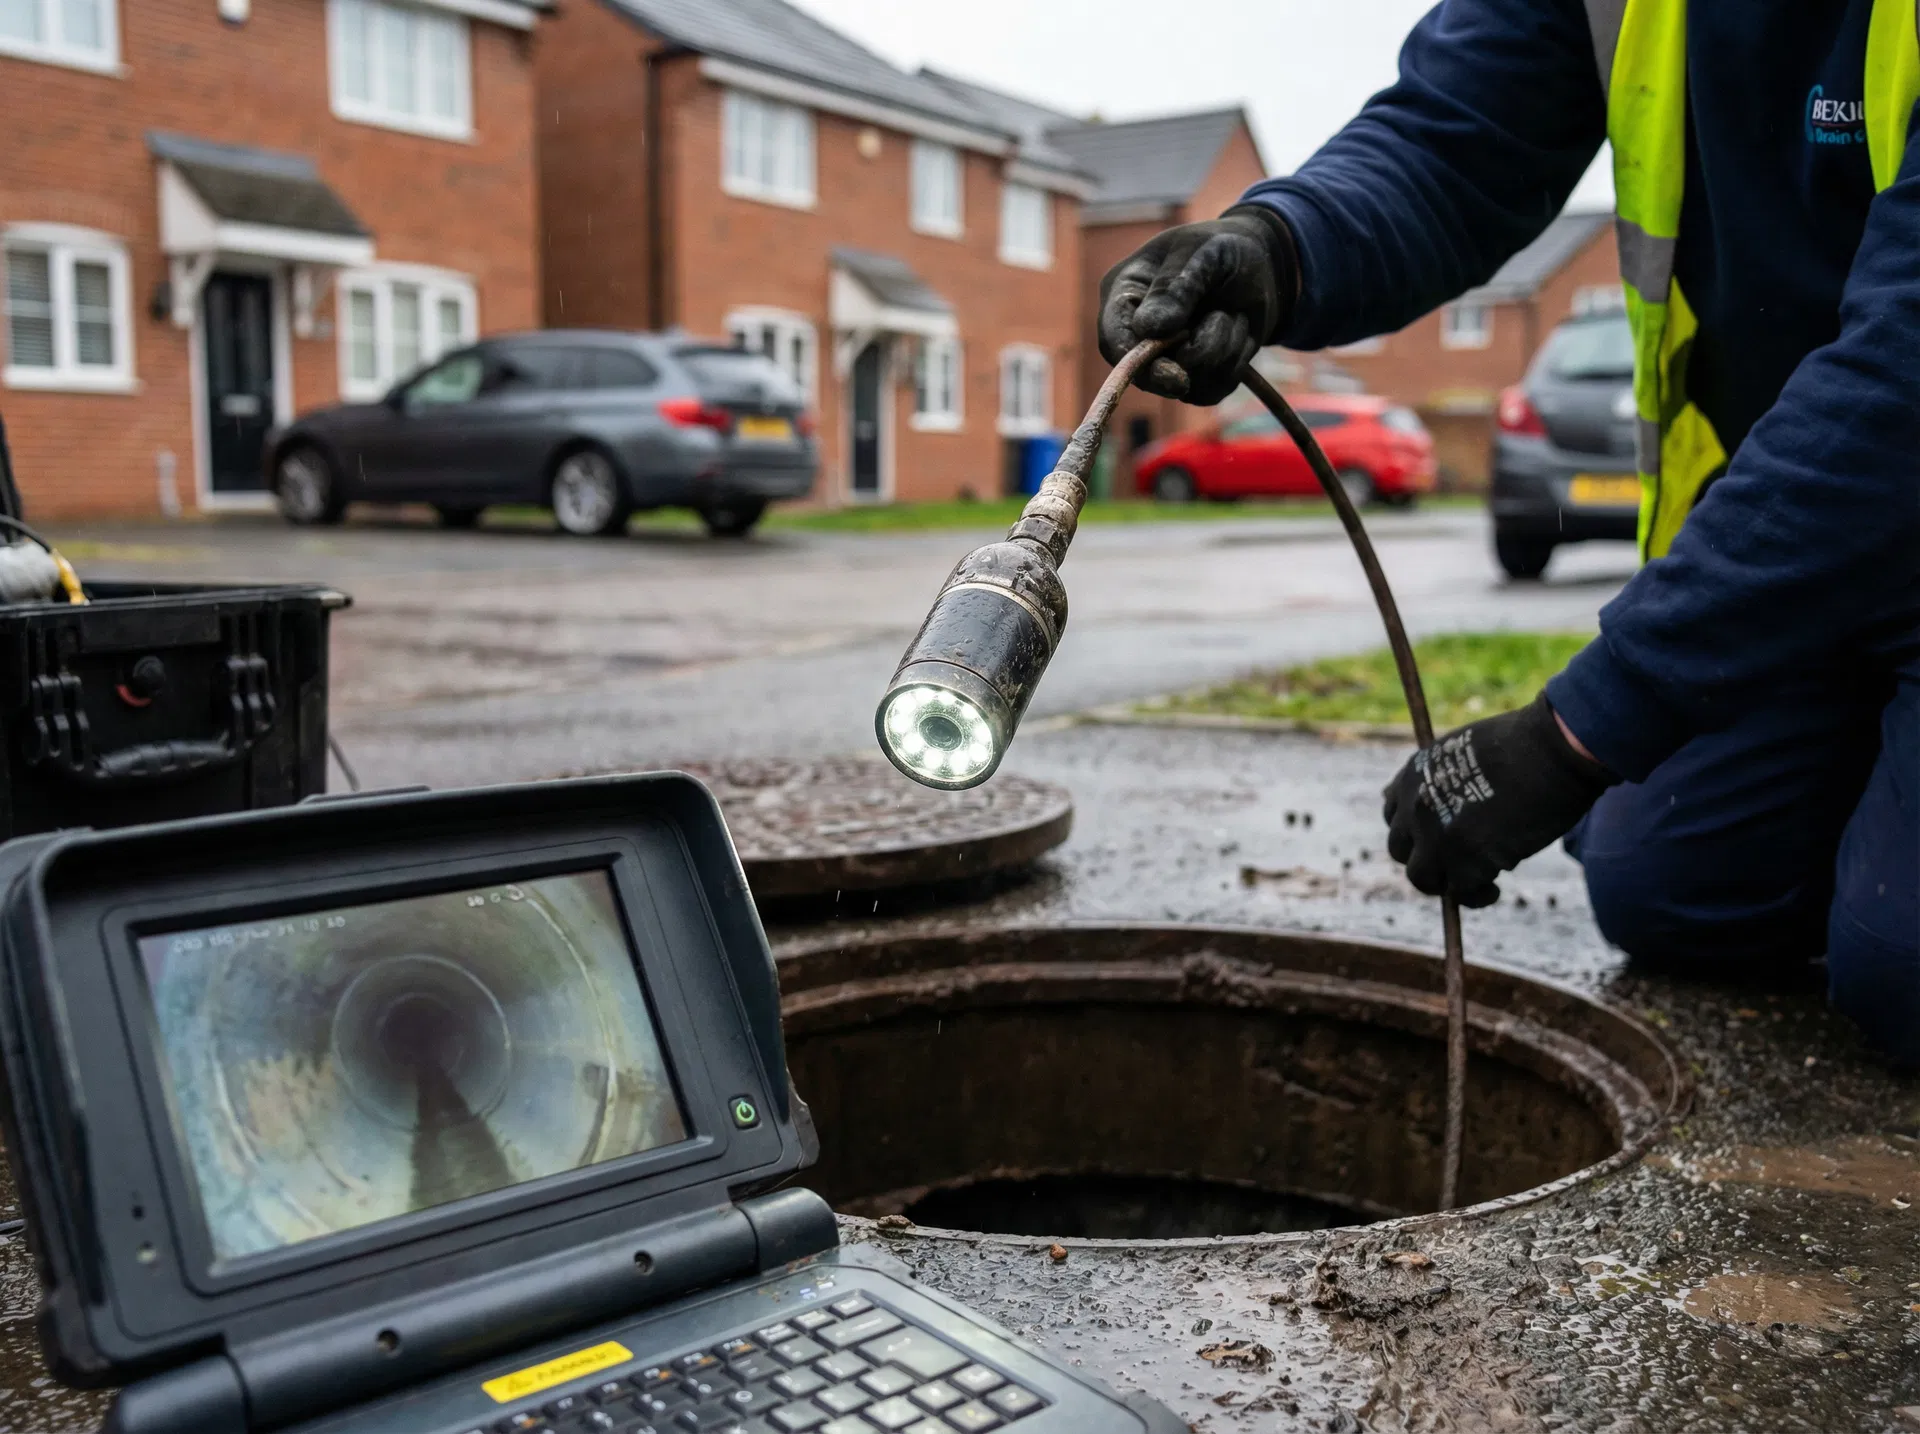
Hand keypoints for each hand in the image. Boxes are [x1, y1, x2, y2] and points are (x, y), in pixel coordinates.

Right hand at [1097, 208, 1297, 405]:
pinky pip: (1211, 391)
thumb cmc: (1222, 249)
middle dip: (1193, 351)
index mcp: (1124, 296)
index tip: (1174, 374)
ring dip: (1222, 348)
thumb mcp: (1203, 253)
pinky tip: (1237, 330)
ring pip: (1187, 385)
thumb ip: (1176, 285)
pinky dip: (1234, 363)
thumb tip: (1147, 328)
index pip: (1114, 339)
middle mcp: (1138, 334)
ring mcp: (1166, 360)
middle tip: (1224, 318)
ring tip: (1232, 312)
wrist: (1261, 264)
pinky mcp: (1195, 378)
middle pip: (1147, 374)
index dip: (1137, 362)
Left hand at [1382, 693, 1616, 906]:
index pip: (1393, 814)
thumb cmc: (1524, 743)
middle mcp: (1415, 807)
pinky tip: (1493, 891)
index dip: (1413, 830)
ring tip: (1477, 881)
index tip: (1435, 837)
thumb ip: (1438, 775)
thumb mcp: (1463, 748)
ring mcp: (1436, 837)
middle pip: (1400, 849)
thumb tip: (1423, 795)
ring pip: (1422, 878)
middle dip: (1426, 857)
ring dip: (1445, 883)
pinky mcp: (1464, 862)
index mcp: (1414, 775)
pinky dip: (1476, 897)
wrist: (1552, 752)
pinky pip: (1460, 893)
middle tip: (1456, 861)